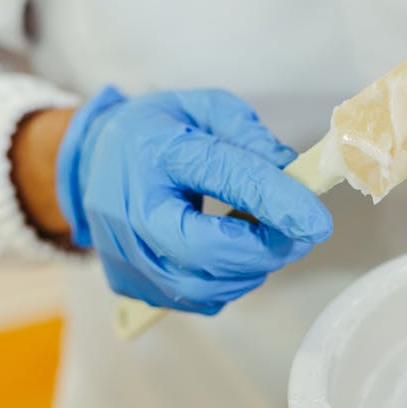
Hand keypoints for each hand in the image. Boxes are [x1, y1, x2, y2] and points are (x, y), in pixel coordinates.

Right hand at [56, 87, 332, 312]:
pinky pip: (195, 298)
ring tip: (265, 236)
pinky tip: (233, 253)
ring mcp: (126, 253)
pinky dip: (228, 281)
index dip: (277, 200)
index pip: (223, 177)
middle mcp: (132, 209)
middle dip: (266, 248)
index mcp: (155, 151)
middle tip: (300, 232)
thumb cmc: (154, 133)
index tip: (318, 219)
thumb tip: (291, 174)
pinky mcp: (129, 283)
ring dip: (252, 267)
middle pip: (206, 250)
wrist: (89, 161)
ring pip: (203, 286)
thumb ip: (249, 137)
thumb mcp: (204, 109)